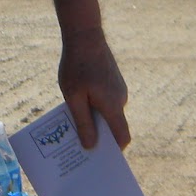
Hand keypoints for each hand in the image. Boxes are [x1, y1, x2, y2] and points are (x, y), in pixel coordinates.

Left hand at [59, 29, 129, 148]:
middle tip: (80, 146)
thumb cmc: (76, 66)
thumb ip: (83, 122)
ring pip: (107, 112)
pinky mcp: (111, 80)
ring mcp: (117, 88)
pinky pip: (105, 100)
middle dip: (99, 136)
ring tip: (73, 125)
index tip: (101, 161)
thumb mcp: (74, 97)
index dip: (114, 152)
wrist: (84, 34)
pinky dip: (94, 105)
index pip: (122, 137)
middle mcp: (120, 99)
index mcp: (113, 106)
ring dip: (94, 119)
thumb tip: (91, 147)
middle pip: (113, 126)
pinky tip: (77, 104)